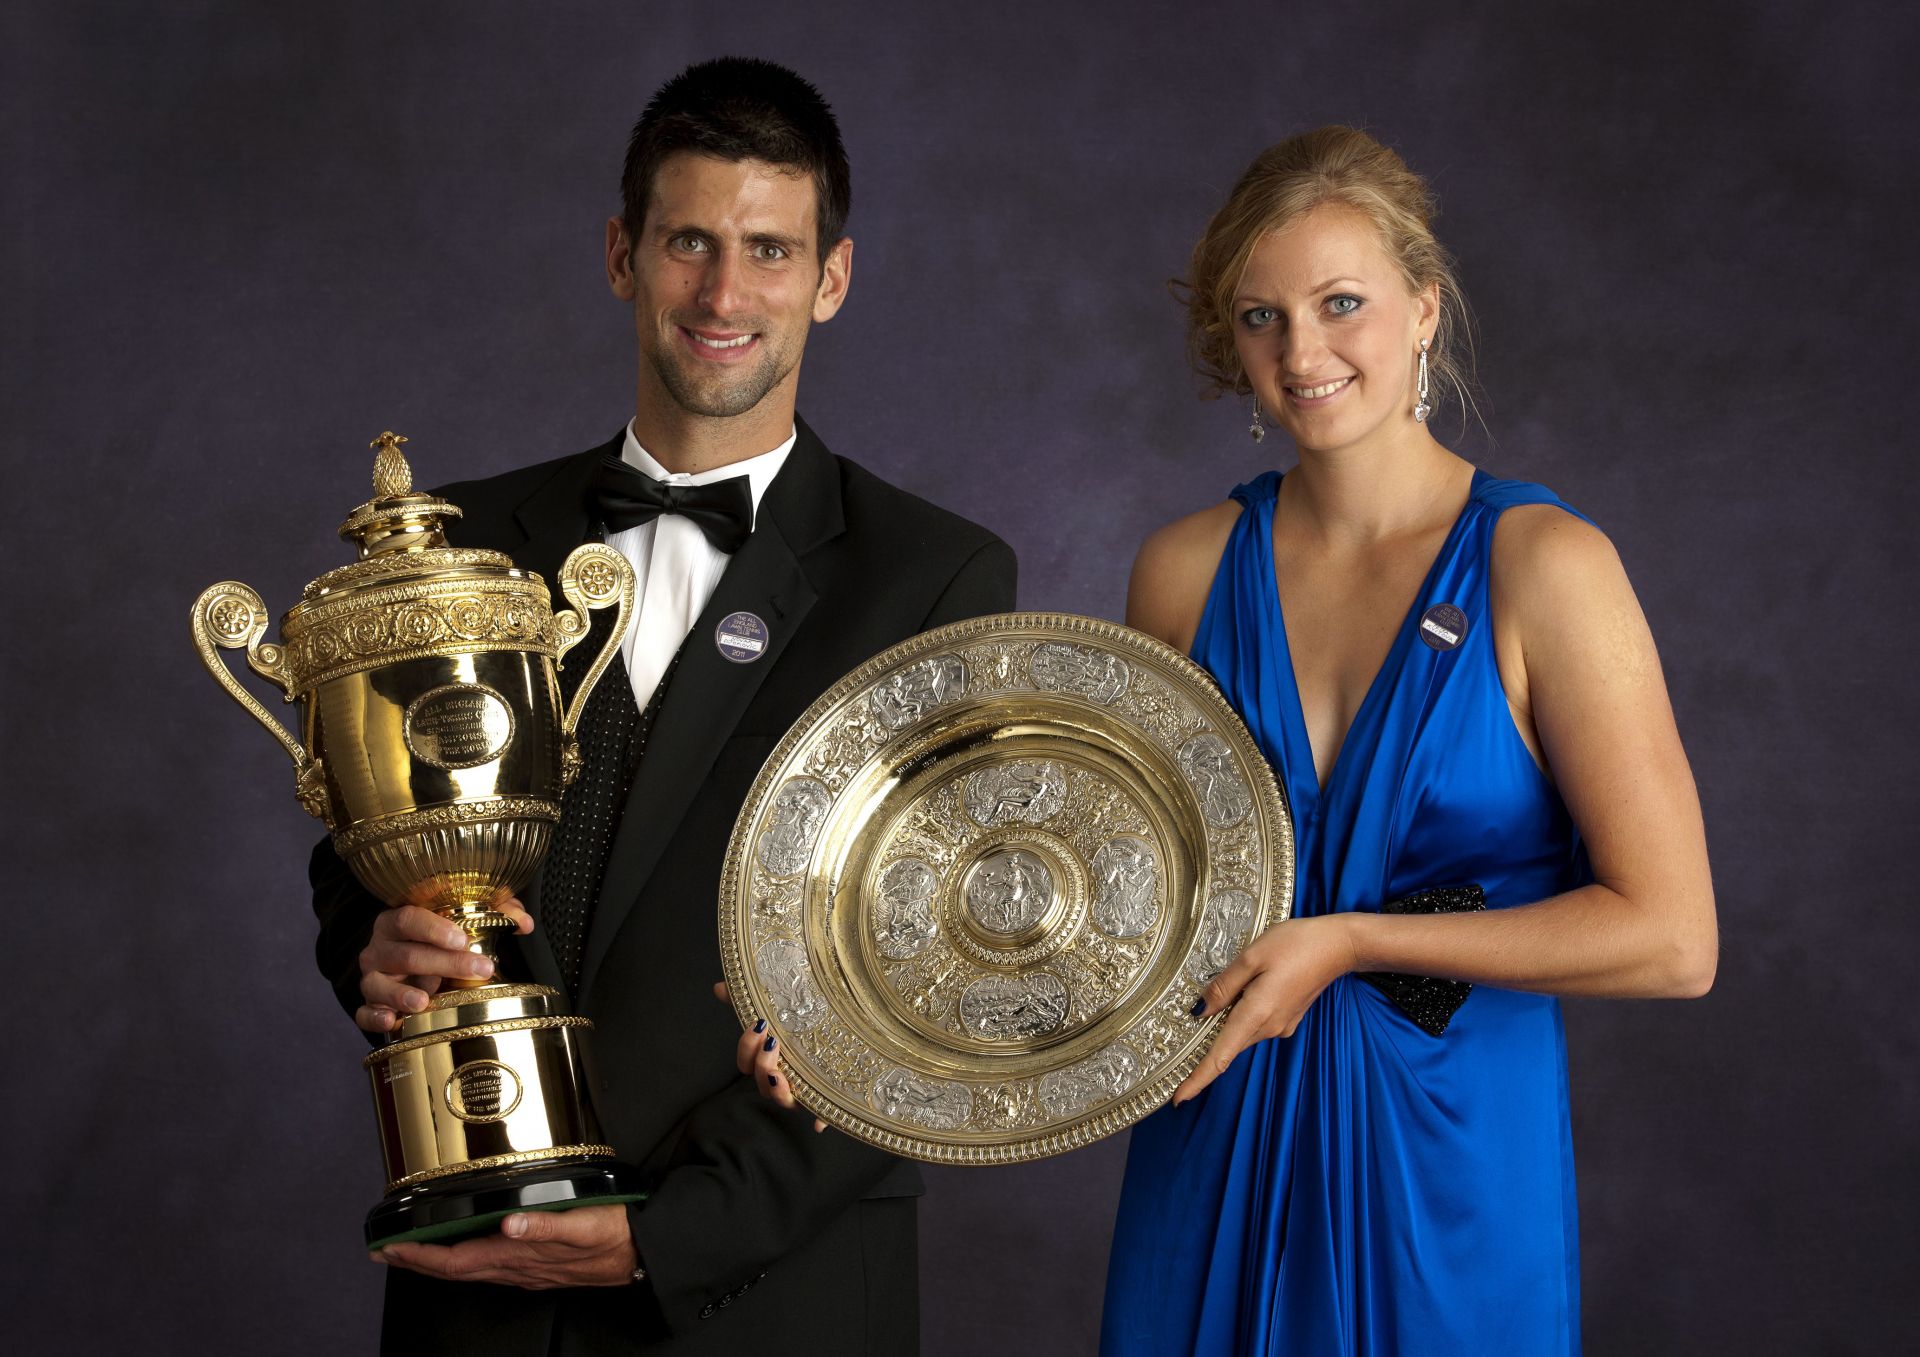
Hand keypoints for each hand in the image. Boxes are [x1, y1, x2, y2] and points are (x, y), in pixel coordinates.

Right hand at [355, 888, 534, 1033]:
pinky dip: (374, 1018)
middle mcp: (380, 948)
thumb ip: (496, 914)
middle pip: (406, 954)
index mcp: (398, 921)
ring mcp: (372, 977)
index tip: (462, 939)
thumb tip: (524, 922)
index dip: (434, 928)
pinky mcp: (369, 1004)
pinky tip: (392, 1022)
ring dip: (401, 994)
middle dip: (444, 963)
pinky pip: (364, 1012)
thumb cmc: (439, 942)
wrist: (411, 967)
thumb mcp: (465, 924)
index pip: (409, 918)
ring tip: (424, 1002)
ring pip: (379, 984)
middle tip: (479, 969)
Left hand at [374, 1204, 635, 1287]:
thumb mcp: (585, 1223)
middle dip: (416, 1260)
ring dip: (435, 1261)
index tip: (391, 1247)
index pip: (457, 1261)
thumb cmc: (615, 1235)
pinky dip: (463, 1258)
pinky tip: (462, 1248)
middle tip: (385, 1250)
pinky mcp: (534, 1265)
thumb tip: (510, 1223)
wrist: (641, 1253)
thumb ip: (547, 1224)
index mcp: (520, 1255)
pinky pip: (486, 1266)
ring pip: (468, 1270)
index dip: (420, 1256)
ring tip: (412, 1249)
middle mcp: (516, 1267)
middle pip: (454, 1269)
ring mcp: (524, 1270)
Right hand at [714, 982, 825, 1132]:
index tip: (758, 1025)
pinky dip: (820, 1118)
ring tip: (781, 1075)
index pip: (747, 1063)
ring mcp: (804, 1091)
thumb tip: (720, 987)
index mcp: (769, 1060)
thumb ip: (749, 999)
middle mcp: (784, 1079)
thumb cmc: (805, 1023)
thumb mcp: (780, 1007)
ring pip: (784, 1101)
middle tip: (772, 1044)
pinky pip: (822, 1114)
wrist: (846, 1033)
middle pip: (763, 1084)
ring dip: (779, 1091)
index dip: (747, 1048)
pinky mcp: (826, 1099)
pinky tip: (819, 1121)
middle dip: (762, 1067)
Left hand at [1172, 914, 1357, 1103]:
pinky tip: (1248, 987)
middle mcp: (1269, 1027)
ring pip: (1243, 1031)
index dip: (1198, 1079)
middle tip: (1188, 1023)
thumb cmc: (1296, 944)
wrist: (1339, 946)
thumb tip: (1199, 1012)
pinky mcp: (1288, 1018)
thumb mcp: (1251, 956)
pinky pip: (1257, 1023)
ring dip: (1229, 1021)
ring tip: (1230, 986)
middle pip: (1229, 1044)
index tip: (1179, 1098)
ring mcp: (1281, 1025)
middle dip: (1208, 1041)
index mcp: (1256, 1014)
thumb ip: (1223, 986)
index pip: (1221, 1057)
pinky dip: (1244, 1014)